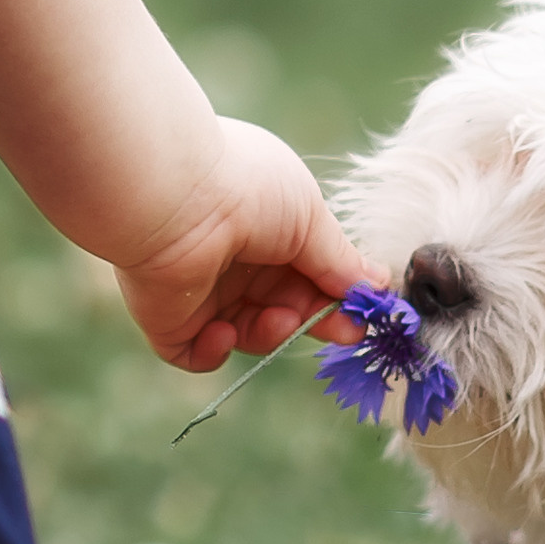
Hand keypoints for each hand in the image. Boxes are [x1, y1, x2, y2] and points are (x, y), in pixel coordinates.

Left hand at [114, 118, 375, 373]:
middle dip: (317, 320)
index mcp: (267, 227)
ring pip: (249, 332)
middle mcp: (234, 258)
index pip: (308, 272)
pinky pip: (197, 353)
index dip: (339, 293)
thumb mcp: (310, 218)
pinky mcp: (168, 318)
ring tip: (277, 317)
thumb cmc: (248, 190)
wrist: (176, 198)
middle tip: (348, 333)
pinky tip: (223, 330)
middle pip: (284, 306)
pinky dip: (215, 351)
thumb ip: (340, 260)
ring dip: (271, 332)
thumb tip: (377, 284)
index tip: (367, 311)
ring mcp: (199, 289)